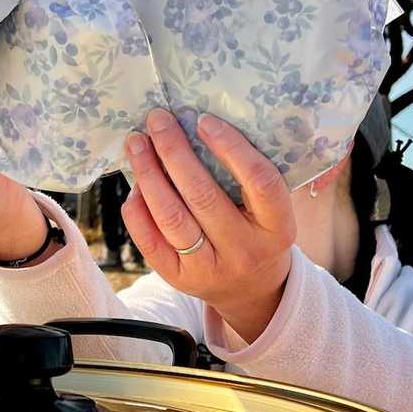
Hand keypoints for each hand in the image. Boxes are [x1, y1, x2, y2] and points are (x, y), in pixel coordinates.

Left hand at [122, 109, 295, 342]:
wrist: (251, 291)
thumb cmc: (258, 233)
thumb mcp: (270, 211)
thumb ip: (248, 177)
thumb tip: (197, 126)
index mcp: (277, 228)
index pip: (260, 182)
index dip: (232, 147)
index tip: (204, 120)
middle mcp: (244, 250)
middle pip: (203, 196)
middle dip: (174, 152)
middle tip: (158, 120)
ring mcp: (209, 269)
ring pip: (171, 217)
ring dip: (148, 174)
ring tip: (137, 143)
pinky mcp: (179, 279)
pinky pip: (150, 241)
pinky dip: (137, 209)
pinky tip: (135, 185)